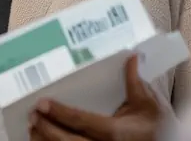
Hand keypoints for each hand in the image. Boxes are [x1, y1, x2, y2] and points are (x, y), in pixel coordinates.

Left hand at [28, 54, 174, 140]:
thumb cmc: (158, 128)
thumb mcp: (149, 105)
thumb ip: (136, 83)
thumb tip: (131, 57)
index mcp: (115, 132)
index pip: (81, 121)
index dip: (60, 113)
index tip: (42, 104)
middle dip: (46, 129)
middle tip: (32, 115)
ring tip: (33, 128)